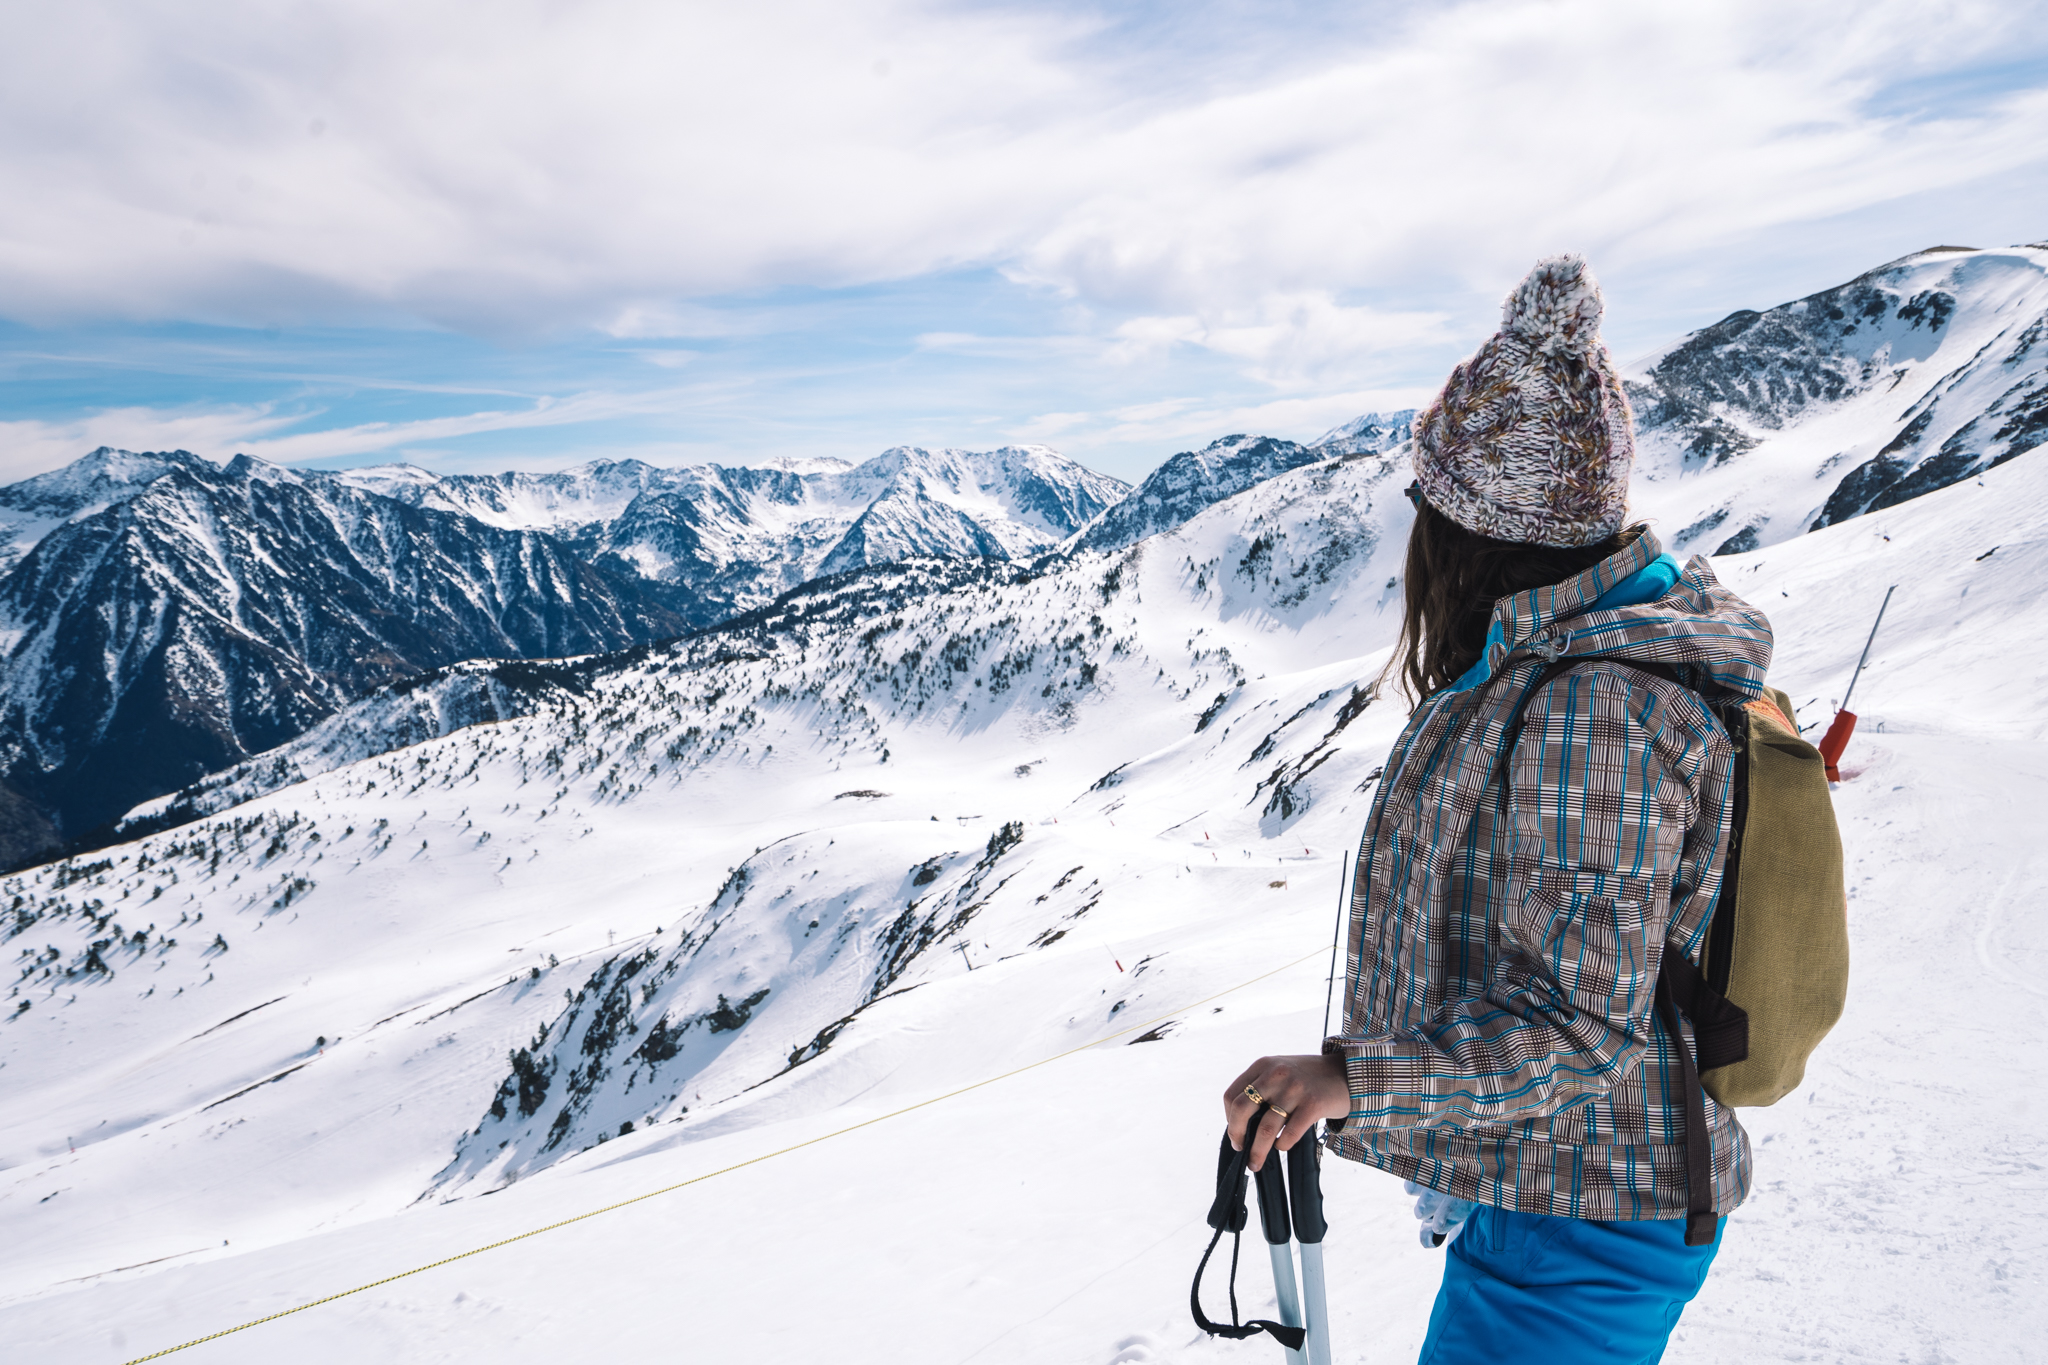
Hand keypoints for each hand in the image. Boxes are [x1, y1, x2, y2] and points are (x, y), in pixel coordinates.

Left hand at [1224, 1053, 1351, 1171]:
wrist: (1347, 1073)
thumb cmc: (1309, 1077)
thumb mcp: (1281, 1071)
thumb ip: (1262, 1089)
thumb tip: (1240, 1125)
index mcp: (1263, 1065)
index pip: (1232, 1095)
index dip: (1229, 1118)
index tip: (1235, 1133)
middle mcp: (1276, 1074)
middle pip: (1242, 1109)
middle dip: (1236, 1134)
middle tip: (1240, 1149)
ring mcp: (1295, 1089)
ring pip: (1264, 1128)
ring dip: (1257, 1151)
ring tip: (1255, 1162)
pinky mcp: (1313, 1104)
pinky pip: (1289, 1134)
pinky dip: (1282, 1145)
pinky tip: (1282, 1146)